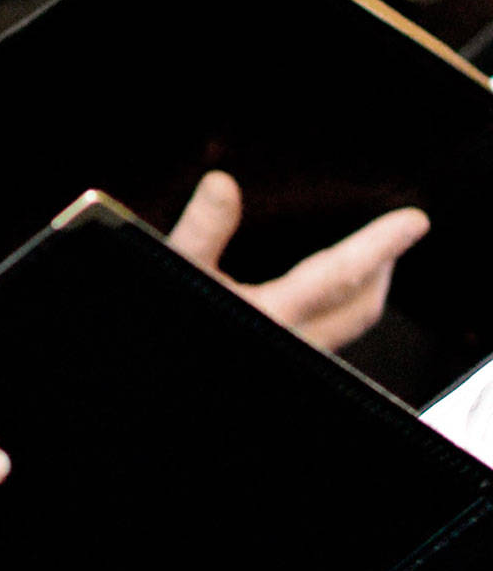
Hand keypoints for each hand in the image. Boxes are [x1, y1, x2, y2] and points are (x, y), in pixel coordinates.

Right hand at [168, 170, 428, 351]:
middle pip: (360, 308)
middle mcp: (292, 344)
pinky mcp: (279, 367)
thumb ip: (201, 231)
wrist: (158, 384)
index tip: (413, 223)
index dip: (381, 245)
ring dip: (361, 294)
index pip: (341, 274)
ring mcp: (291, 362)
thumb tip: (224, 185)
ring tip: (364, 267)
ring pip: (345, 329)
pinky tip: (318, 305)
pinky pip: (323, 341)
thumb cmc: (164, 332)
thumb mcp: (176, 270)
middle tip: (393, 240)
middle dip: (382, 270)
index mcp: (273, 316)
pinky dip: (335, 315)